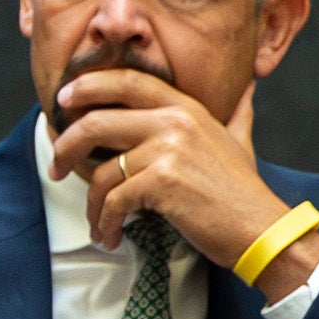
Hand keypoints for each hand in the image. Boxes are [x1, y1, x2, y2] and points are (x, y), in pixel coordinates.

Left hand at [46, 68, 285, 265]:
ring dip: (90, 205)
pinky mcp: (162, 182)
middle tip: (56, 167)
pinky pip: (114, 201)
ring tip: (96, 224)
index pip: (128, 82)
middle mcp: (175, 123)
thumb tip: (246, 88)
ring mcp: (168, 151)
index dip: (90, 86)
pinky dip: (105, 223)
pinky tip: (109, 237)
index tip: (63, 100)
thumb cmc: (244, 192)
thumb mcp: (240, 142)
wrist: (262, 229)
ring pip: (102, 173)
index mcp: (187, 109)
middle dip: (66, 146)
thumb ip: (236, 114)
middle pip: (97, 122)